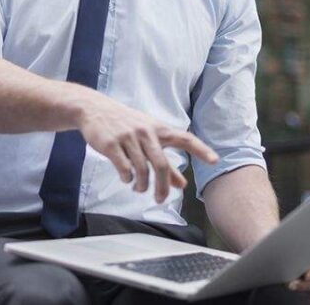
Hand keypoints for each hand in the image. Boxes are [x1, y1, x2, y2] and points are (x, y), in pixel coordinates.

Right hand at [74, 89, 218, 201]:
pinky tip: (126, 179)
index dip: (200, 149)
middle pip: (161, 165)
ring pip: (141, 169)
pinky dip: (127, 178)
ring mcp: (128, 137)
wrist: (94, 109)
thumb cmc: (125, 124)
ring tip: (138, 189)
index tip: (215, 160)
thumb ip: (165, 161)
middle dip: (162, 187)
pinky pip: (124, 168)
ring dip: (141, 185)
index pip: (184, 138)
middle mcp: (145, 132)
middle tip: (160, 199)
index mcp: (158, 129)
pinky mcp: (111, 144)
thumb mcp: (147, 138)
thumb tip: (181, 185)